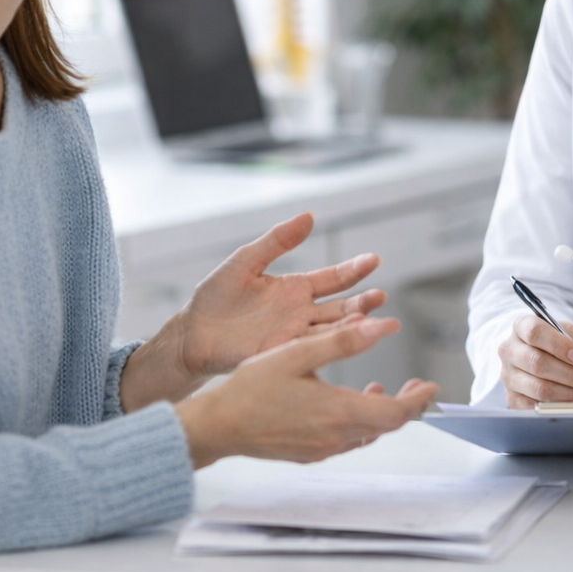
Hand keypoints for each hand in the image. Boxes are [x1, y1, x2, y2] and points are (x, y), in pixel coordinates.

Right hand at [175, 317, 439, 466]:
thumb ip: (343, 340)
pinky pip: (346, 440)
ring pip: (366, 433)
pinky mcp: (308, 453)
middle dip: (407, 405)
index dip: (419, 401)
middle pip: (387, 426)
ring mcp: (321, 449)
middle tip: (417, 386)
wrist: (218, 425)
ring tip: (381, 388)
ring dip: (381, 413)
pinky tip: (348, 402)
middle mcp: (335, 436)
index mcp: (337, 411)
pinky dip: (358, 421)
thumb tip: (384, 327)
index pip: (397, 414)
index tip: (432, 386)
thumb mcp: (297, 353)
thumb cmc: (251, 387)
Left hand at [180, 212, 386, 373]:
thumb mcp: (246, 260)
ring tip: (379, 322)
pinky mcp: (281, 355)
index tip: (374, 260)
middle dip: (363, 302)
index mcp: (296, 288)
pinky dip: (331, 346)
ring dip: (355, 327)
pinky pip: (311, 350)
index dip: (355, 269)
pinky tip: (347, 342)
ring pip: (332, 331)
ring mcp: (293, 336)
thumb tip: (309, 215)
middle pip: (342, 307)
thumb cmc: (215, 295)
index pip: (334, 278)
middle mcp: (301, 312)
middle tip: (380, 296)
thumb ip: (277, 241)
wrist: (192, 333)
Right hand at [498, 313, 572, 408]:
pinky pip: (537, 406)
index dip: (559, 346)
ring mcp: (508, 376)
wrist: (549, 359)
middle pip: (538, 363)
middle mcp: (509, 350)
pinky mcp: (512, 398)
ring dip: (569, 393)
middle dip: (571, 375)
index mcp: (522, 326)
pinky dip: (561, 405)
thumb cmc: (562, 343)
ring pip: (539, 388)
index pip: (535, 333)